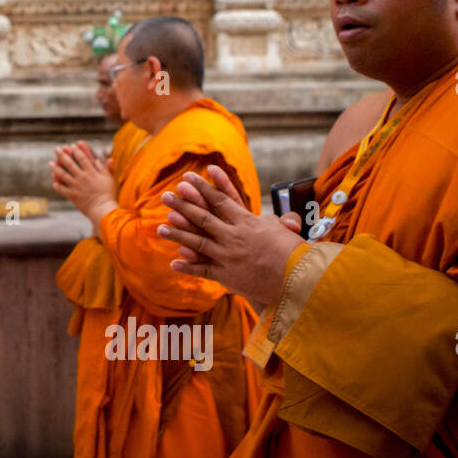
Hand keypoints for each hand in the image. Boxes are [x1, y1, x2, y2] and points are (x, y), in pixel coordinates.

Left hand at [50, 141, 118, 228]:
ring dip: (56, 168)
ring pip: (63, 175)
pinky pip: (62, 189)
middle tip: (57, 149)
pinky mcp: (72, 195)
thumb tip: (101, 158)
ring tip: (50, 163)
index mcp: (91, 172)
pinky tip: (54, 182)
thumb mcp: (109, 178)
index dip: (76, 151)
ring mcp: (76, 186)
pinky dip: (57, 185)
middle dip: (62, 155)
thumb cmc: (108, 194)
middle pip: (70, 164)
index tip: (71, 146)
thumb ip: (104, 168)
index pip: (82, 158)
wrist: (103, 209)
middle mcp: (82, 177)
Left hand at [156, 165, 304, 309]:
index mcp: (247, 222)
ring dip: (178, 234)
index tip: (189, 176)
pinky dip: (188, 266)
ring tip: (159, 227)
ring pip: (197, 242)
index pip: (221, 200)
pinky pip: (203, 270)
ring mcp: (228, 256)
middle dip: (183, 205)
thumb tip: (286, 217)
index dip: (203, 187)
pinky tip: (174, 261)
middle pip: (203, 217)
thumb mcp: (287, 231)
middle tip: (166, 196)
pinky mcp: (227, 276)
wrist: (297, 281)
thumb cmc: (295, 254)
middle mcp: (234, 236)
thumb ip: (281, 220)